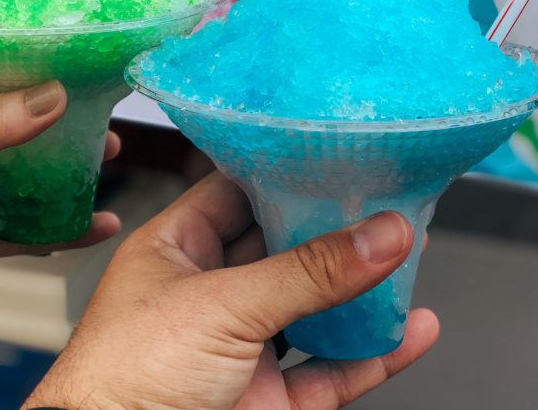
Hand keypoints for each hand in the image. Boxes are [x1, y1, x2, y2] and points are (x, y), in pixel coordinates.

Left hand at [0, 77, 120, 394]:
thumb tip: (55, 96)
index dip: (30, 62)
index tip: (75, 53)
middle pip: (19, 123)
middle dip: (62, 119)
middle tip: (104, 111)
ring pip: (29, 175)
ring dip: (68, 170)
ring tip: (112, 158)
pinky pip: (28, 229)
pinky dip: (63, 228)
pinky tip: (98, 223)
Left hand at [26, 172, 438, 409]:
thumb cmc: (125, 376)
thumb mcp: (222, 305)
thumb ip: (307, 272)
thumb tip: (380, 234)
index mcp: (177, 249)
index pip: (237, 192)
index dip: (285, 173)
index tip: (335, 152)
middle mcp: (209, 293)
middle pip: (284, 248)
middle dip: (334, 228)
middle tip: (386, 199)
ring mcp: (241, 348)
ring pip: (314, 310)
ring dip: (361, 289)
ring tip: (412, 252)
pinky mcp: (268, 401)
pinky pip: (331, 372)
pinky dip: (374, 355)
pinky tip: (411, 331)